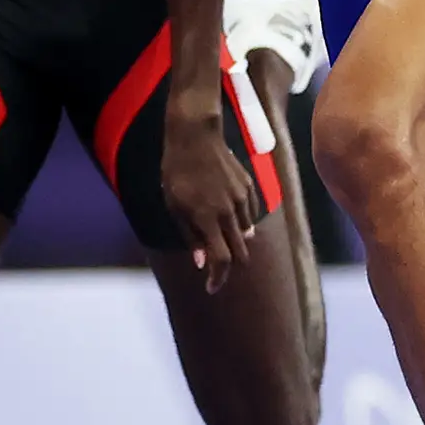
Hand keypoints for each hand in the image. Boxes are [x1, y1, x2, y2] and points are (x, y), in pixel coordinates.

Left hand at [160, 102, 265, 285]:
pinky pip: (251, 214)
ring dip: (235, 241)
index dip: (218, 279)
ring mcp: (242, 199)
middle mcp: (229, 212)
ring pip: (246, 233)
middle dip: (229, 264)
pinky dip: (242, 222)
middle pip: (239, 251)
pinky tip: (229, 215)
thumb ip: (191, 237)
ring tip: (219, 233)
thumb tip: (202, 263)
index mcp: (207, 219)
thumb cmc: (177, 172)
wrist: (196, 137)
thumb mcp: (174, 207)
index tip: (211, 288)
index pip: (221, 260)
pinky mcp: (249, 187)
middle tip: (215, 264)